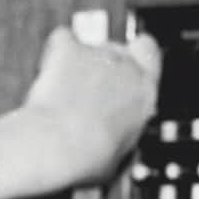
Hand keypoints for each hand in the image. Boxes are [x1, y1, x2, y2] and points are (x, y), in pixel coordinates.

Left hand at [0, 25, 162, 198]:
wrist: (57, 146)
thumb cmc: (86, 157)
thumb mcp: (118, 159)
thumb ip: (122, 138)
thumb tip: (115, 148)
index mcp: (144, 94)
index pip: (150, 56)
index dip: (137, 59)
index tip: (127, 71)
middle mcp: (125, 68)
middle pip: (119, 50)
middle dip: (105, 66)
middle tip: (88, 89)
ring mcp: (97, 55)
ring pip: (92, 45)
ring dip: (80, 62)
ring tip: (63, 90)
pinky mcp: (69, 49)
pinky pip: (63, 39)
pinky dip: (55, 51)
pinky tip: (49, 70)